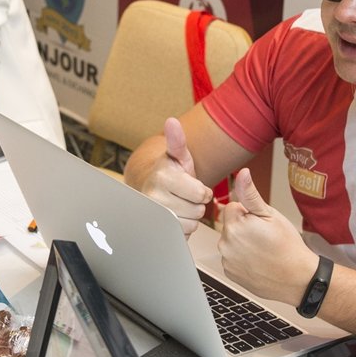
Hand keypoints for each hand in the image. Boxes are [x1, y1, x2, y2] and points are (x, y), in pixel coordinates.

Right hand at [136, 118, 214, 236]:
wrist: (153, 191)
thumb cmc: (171, 174)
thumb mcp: (178, 157)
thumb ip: (178, 141)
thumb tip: (171, 121)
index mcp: (162, 177)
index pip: (201, 194)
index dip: (202, 191)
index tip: (191, 185)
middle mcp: (153, 197)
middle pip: (197, 211)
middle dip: (196, 204)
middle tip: (184, 196)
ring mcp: (153, 216)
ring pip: (191, 224)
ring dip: (190, 216)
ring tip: (179, 205)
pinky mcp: (156, 230)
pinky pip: (183, 235)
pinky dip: (183, 228)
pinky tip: (176, 217)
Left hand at [217, 168, 316, 304]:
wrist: (298, 278)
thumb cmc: (287, 246)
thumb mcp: (271, 214)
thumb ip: (250, 193)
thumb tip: (242, 174)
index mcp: (234, 225)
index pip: (232, 207)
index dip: (249, 213)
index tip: (261, 224)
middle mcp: (225, 244)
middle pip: (230, 225)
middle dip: (244, 227)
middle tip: (264, 237)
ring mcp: (227, 261)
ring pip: (231, 242)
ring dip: (241, 243)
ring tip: (263, 250)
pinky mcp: (230, 274)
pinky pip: (232, 259)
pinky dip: (242, 259)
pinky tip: (258, 262)